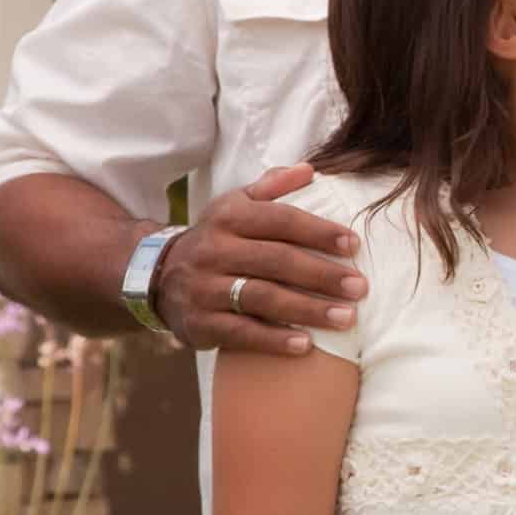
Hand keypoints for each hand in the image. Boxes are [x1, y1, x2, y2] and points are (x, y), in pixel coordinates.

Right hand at [153, 166, 364, 354]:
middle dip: (322, 275)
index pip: (280, 220)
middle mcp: (213, 250)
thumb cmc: (217, 238)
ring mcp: (204, 288)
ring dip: (307, 310)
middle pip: (276, 261)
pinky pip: (240, 332)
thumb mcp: (235, 205)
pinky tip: (305, 345)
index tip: (354, 245)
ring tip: (346, 318)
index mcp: (227, 217)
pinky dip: (274, 340)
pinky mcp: (199, 323)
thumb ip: (271, 187)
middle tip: (359, 288)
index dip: (319, 232)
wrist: (156, 276)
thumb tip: (308, 169)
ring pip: (262, 298)